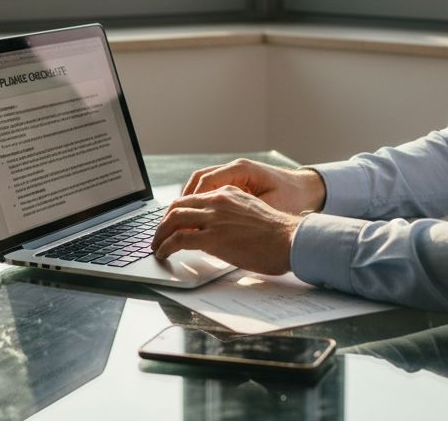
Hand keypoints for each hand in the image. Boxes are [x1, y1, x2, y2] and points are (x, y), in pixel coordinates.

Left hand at [151, 186, 301, 274]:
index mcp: (228, 193)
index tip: (173, 223)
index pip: (193, 198)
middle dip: (164, 222)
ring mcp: (214, 218)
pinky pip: (178, 240)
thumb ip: (231, 217)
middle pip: (178, 206)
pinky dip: (165, 247)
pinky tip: (163, 254)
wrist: (290, 240)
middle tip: (159, 235)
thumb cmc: (277, 235)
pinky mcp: (212, 237)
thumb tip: (217, 233)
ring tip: (157, 247)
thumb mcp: (251, 214)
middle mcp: (218, 201)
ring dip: (160, 234)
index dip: (178, 211)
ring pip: (173, 220)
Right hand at [180, 159, 325, 214]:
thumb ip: (243, 215)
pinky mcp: (237, 182)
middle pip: (198, 180)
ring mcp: (235, 174)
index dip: (190, 201)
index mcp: (242, 170)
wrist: (309, 190)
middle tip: (170, 222)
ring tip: (178, 221)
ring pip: (202, 183)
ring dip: (189, 201)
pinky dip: (200, 201)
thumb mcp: (269, 208)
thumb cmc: (293, 198)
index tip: (180, 219)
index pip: (206, 181)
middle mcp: (236, 169)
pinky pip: (211, 188)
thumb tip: (219, 228)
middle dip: (182, 202)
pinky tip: (197, 218)